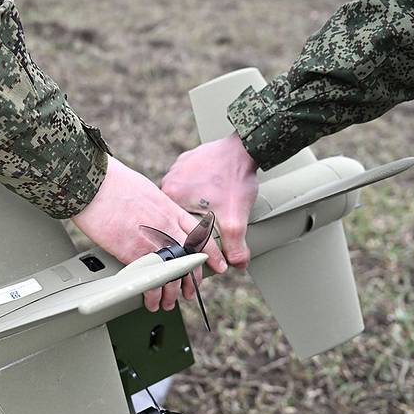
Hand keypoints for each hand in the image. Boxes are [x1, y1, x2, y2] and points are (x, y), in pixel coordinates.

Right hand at [72, 157, 227, 311]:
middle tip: (189, 291)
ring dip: (172, 293)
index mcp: (171, 209)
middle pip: (190, 260)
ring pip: (172, 275)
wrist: (94, 185)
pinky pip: (150, 280)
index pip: (201, 236)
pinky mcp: (133, 254)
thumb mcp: (148, 191)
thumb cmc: (115, 182)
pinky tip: (151, 300)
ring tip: (168, 302)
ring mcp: (152, 242)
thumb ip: (158, 209)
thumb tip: (158, 220)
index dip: (212, 254)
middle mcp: (166, 227)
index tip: (217, 264)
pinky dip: (152, 294)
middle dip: (192, 280)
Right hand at [161, 133, 259, 268]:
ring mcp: (176, 169)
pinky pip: (188, 184)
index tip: (197, 245)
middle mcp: (168, 181)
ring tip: (212, 209)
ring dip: (194, 208)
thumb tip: (236, 265)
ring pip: (182, 200)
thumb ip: (235, 247)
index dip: (185, 240)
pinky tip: (211, 194)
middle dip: (191, 224)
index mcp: (170, 195)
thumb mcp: (235, 219)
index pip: (171, 226)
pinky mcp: (186, 162)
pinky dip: (198, 192)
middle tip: (210, 226)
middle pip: (175, 215)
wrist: (245, 148)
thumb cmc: (235, 178)